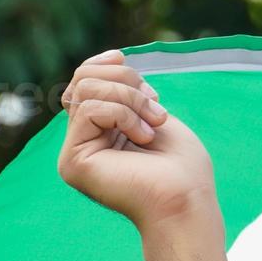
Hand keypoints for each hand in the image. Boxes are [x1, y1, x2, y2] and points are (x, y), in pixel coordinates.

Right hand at [58, 49, 218, 231]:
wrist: (187, 201)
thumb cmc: (182, 168)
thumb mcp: (154, 114)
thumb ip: (127, 91)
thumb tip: (112, 60)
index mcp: (99, 133)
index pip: (83, 82)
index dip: (102, 65)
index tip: (124, 59)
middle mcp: (81, 143)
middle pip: (83, 79)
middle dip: (126, 81)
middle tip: (156, 108)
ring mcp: (73, 154)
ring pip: (86, 89)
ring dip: (130, 98)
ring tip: (155, 124)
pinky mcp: (73, 162)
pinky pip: (91, 109)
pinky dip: (124, 115)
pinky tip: (143, 138)